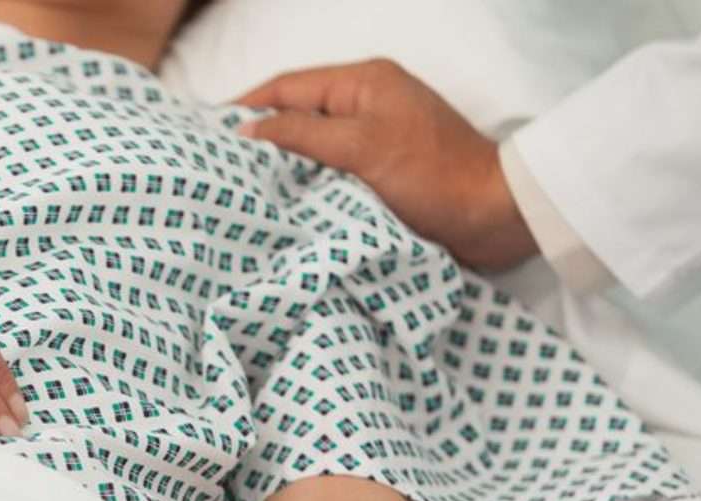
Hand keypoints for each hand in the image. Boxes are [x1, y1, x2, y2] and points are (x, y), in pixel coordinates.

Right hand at [235, 60, 537, 271]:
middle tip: (216, 166)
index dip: (245, 107)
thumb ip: (302, 135)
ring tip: (240, 190)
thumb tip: (248, 131)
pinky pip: (331, 174)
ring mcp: (375, 140)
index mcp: (363, 82)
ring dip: (281, 168)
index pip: (288, 87)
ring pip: (312, 148)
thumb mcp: (361, 148)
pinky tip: (284, 207)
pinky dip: (306, 187)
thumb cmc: (433, 176)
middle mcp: (367, 105)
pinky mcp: (381, 175)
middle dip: (259, 138)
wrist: (494, 218)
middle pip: (297, 115)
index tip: (206, 132)